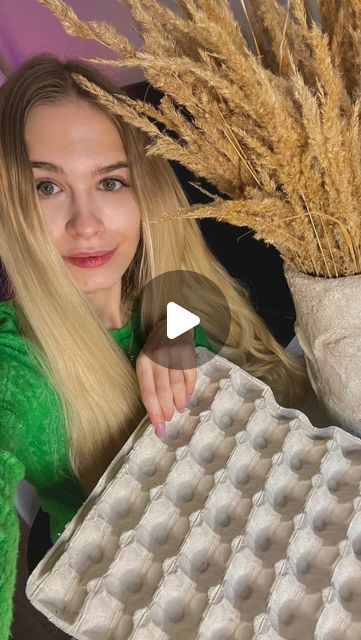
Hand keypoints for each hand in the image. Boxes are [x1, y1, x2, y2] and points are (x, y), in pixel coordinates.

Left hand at [135, 319, 196, 436]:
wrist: (171, 324)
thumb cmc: (156, 349)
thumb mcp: (147, 362)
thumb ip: (149, 383)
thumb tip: (156, 412)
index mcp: (143, 363)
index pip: (148, 393)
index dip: (154, 413)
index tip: (159, 428)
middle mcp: (157, 359)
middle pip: (163, 392)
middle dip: (167, 410)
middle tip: (170, 420)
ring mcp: (173, 355)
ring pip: (177, 386)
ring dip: (179, 402)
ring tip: (179, 409)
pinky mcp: (187, 352)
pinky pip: (190, 377)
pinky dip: (190, 389)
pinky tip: (188, 396)